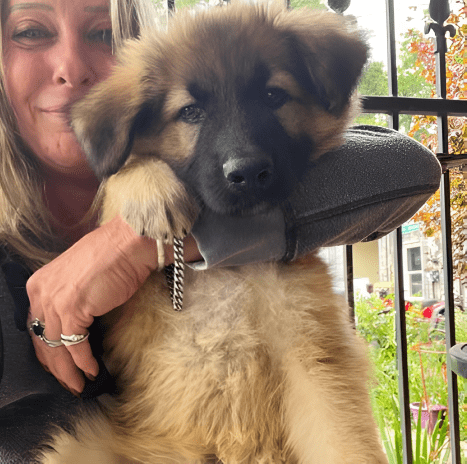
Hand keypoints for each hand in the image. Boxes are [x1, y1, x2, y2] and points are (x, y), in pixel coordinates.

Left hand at [26, 215, 158, 394]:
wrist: (129, 243)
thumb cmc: (114, 255)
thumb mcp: (82, 276)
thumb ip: (72, 296)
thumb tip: (78, 323)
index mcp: (41, 282)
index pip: (36, 325)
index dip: (47, 348)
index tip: (57, 364)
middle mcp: (42, 291)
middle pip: (41, 339)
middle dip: (54, 366)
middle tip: (67, 382)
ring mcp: (55, 300)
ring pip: (55, 347)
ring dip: (68, 371)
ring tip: (79, 385)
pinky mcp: (73, 309)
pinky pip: (75, 346)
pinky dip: (83, 362)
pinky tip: (91, 371)